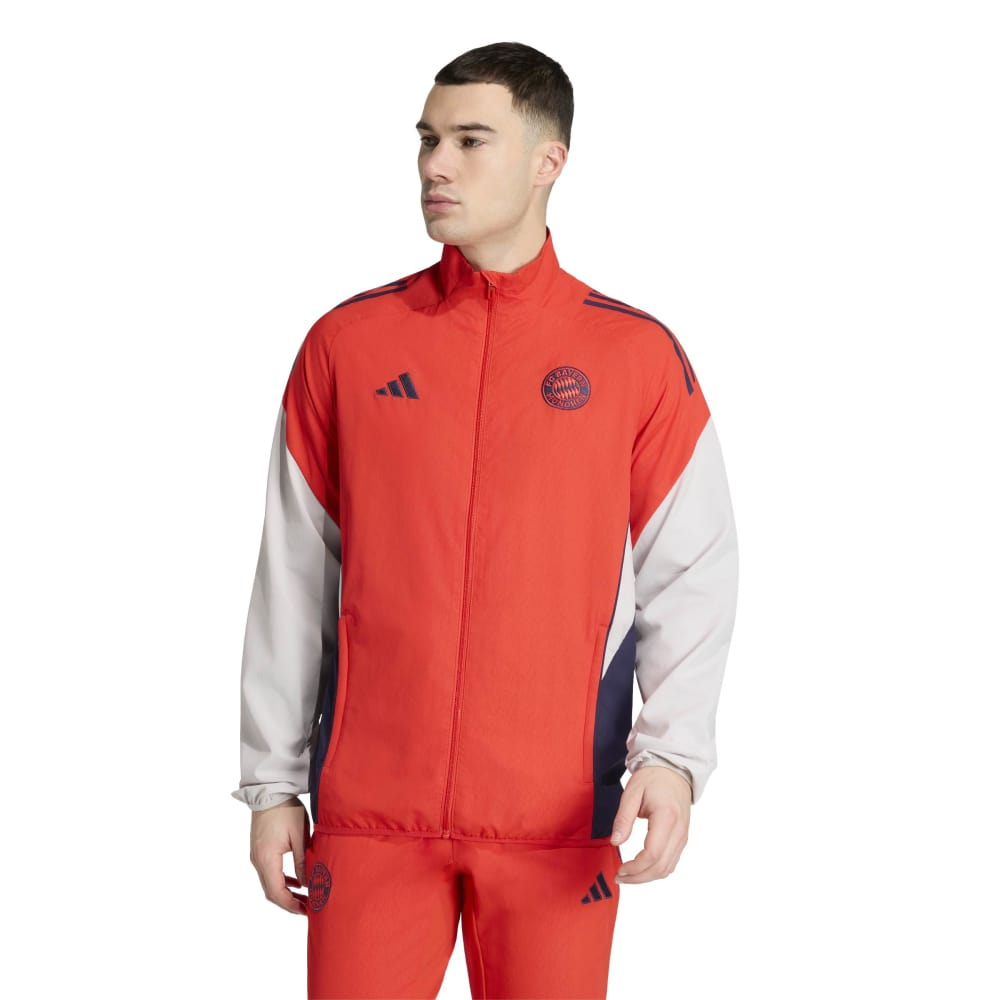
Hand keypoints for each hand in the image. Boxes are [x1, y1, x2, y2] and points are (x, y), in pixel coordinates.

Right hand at [249, 797, 310, 913]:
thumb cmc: (286, 810)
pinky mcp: (260, 850)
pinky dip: (281, 881)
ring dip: (285, 893)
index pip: (276, 892)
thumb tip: (306, 884)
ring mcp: (256, 856)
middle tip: (308, 908)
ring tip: (304, 899)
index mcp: (267, 859)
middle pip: (271, 892)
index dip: (291, 905)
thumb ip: (302, 862)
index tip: (306, 911)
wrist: (269, 791)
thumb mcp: (300, 836)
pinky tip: (295, 882)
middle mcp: (257, 860)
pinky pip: (269, 872)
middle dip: (289, 902)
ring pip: (269, 883)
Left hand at [610, 766, 690, 884]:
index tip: (620, 869)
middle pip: (661, 868)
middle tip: (620, 877)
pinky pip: (671, 862)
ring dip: (647, 877)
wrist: (674, 770)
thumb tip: (615, 842)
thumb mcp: (632, 792)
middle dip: (639, 878)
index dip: (635, 868)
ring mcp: (683, 837)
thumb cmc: (653, 778)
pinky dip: (656, 870)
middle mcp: (679, 831)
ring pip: (667, 869)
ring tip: (627, 875)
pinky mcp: (682, 839)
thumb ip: (623, 818)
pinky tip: (641, 868)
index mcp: (666, 818)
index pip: (652, 854)